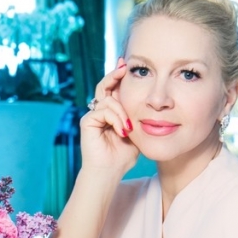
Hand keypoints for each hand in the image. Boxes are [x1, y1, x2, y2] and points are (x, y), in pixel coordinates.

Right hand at [80, 58, 139, 174]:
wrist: (110, 172)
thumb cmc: (123, 156)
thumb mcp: (135, 132)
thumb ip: (137, 117)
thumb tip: (150, 103)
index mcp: (110, 112)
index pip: (113, 89)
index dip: (119, 77)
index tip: (127, 65)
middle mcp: (99, 111)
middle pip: (105, 86)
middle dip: (115, 75)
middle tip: (124, 67)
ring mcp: (92, 116)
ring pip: (108, 99)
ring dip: (122, 112)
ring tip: (128, 129)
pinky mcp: (87, 122)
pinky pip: (103, 110)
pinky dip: (116, 119)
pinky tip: (123, 131)